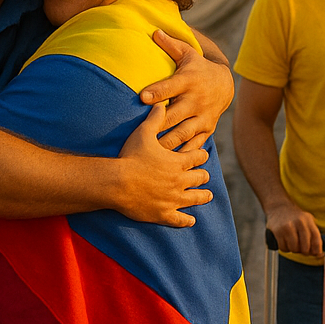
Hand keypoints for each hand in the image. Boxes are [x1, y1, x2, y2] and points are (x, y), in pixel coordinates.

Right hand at [115, 102, 213, 226]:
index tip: (203, 155)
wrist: (117, 182)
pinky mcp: (163, 214)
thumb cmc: (130, 156)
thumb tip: (161, 102)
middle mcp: (180, 181)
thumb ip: (155, 118)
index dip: (202, 155)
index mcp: (178, 162)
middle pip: (200, 178)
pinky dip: (187, 220)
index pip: (199, 158)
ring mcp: (173, 199)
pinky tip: (191, 221)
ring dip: (202, 197)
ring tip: (207, 196)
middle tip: (204, 176)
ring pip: (195, 199)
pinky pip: (180, 220)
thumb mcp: (143, 133)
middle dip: (203, 176)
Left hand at [141, 30, 233, 149]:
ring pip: (183, 134)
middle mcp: (195, 100)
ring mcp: (202, 116)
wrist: (225, 84)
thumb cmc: (198, 67)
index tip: (142, 97)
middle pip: (174, 116)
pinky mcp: (207, 129)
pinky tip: (167, 163)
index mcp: (188, 81)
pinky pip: (194, 145)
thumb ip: (171, 45)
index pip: (170, 87)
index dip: (157, 92)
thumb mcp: (188, 54)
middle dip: (158, 126)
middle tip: (139, 135)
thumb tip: (154, 31)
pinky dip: (182, 154)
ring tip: (149, 154)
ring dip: (166, 144)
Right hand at [266, 201, 322, 255]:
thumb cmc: (295, 217)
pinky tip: (285, 242)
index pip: (316, 238)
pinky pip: (283, 247)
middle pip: (305, 247)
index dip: (317, 249)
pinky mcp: (278, 231)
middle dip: (304, 251)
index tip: (317, 254)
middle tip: (302, 249)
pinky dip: (285, 248)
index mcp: (308, 220)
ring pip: (294, 249)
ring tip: (292, 243)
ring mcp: (288, 227)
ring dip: (293, 250)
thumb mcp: (307, 221)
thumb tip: (319, 254)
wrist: (278, 207)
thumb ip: (314, 235)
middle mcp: (299, 223)